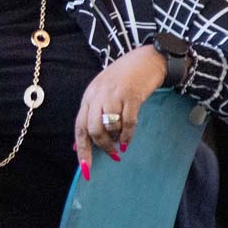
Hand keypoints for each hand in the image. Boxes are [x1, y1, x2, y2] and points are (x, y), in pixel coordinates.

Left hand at [73, 45, 169, 174]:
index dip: (82, 149)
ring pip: (109, 127)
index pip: (80, 127)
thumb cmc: (124, 79)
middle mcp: (98, 95)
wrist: (147, 59)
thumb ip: (92, 115)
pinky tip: (129, 139)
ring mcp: (114, 95)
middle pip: (93, 129)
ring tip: (122, 140)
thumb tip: (79, 145)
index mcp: (89, 96)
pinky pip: (127, 122)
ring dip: (116, 140)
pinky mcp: (131, 95)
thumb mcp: (103, 93)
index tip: (86, 168)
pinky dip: (128, 135)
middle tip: (112, 154)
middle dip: (102, 147)